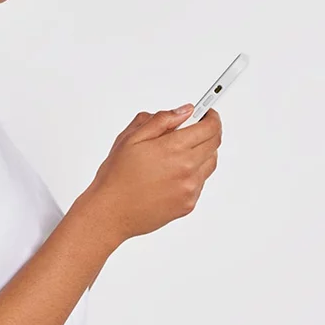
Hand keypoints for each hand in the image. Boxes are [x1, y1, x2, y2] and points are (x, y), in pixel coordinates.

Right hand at [82, 104, 222, 244]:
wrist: (110, 213)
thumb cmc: (116, 176)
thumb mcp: (131, 138)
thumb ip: (161, 120)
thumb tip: (184, 111)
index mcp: (173, 148)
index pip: (210, 127)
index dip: (211, 116)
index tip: (207, 112)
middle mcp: (186, 169)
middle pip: (214, 143)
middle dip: (208, 131)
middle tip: (193, 129)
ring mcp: (190, 188)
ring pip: (210, 162)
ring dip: (202, 152)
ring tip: (178, 153)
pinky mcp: (188, 204)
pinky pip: (200, 182)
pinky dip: (193, 173)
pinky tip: (172, 174)